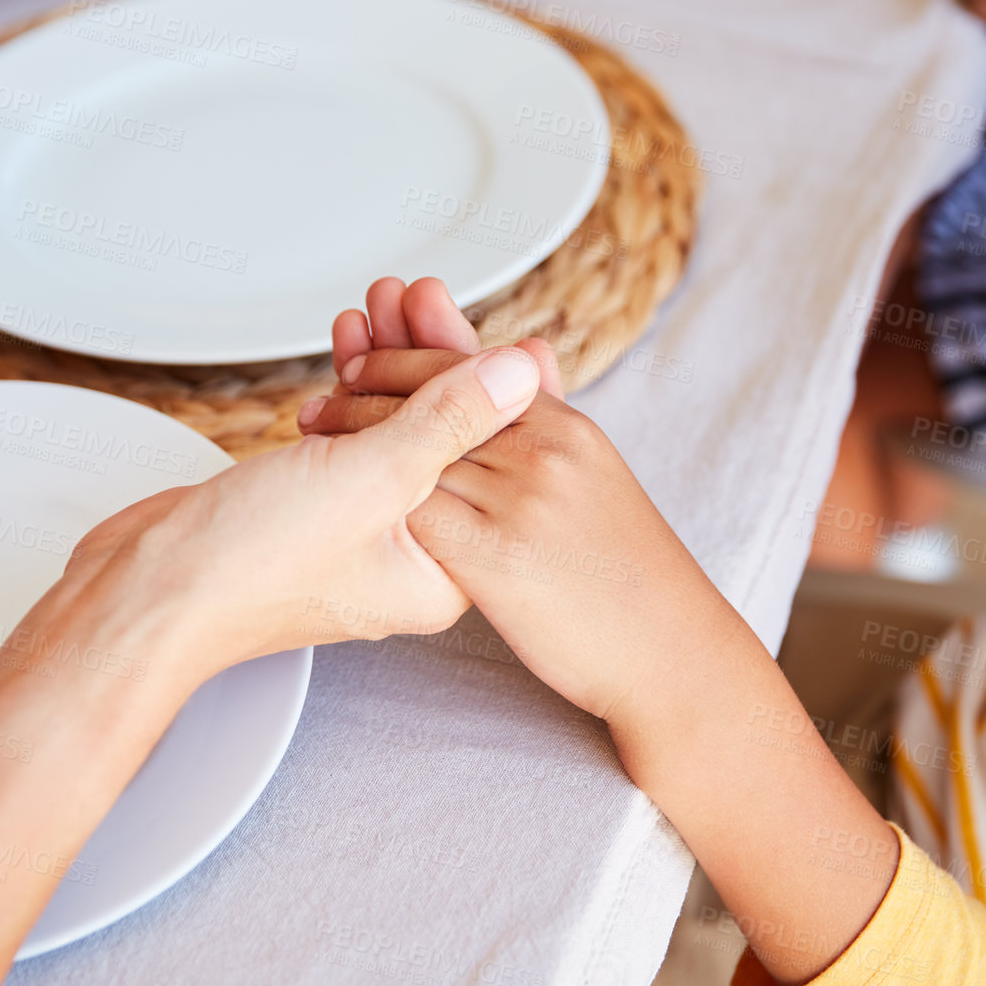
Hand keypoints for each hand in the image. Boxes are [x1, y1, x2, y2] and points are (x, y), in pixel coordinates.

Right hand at [24, 345, 543, 690]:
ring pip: (393, 428)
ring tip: (384, 302)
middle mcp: (408, 555)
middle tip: (425, 297)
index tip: (499, 330)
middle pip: (442, 437)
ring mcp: (358, 530)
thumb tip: (520, 375)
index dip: (489, 386)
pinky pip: (350, 436)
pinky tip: (351, 345)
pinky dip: (349, 389)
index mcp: (444, 572)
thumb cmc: (251, 567)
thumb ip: (453, 420)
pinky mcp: (312, 507)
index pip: (488, 462)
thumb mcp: (373, 479)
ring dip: (386, 362)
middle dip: (430, 359)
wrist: (147, 591)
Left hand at [301, 279, 717, 722]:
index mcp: (566, 428)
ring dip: (359, 428)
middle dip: (378, 366)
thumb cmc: (632, 577)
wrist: (671, 651)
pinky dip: (374, 491)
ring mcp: (519, 501)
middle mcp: (542, 452)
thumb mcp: (595, 479)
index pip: (477, 366)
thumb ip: (548, 419)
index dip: (417, 345)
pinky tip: (337, 484)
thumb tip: (526, 357)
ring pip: (419, 447)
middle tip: (333, 355)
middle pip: (441, 394)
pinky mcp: (497, 557)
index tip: (372, 334)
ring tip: (314, 419)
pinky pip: (419, 508)